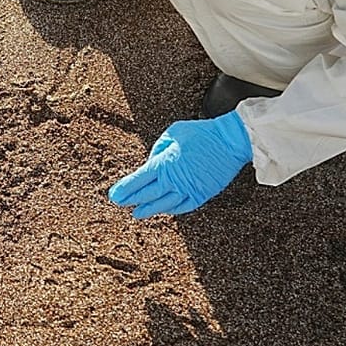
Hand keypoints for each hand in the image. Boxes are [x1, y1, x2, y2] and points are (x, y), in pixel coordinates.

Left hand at [108, 111, 251, 217]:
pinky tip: (163, 210)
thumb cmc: (202, 134)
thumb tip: (151, 162)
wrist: (230, 141)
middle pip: (147, 194)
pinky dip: (171, 210)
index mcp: (165, 163)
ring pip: (163, 205)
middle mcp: (174, 179)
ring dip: (148, 210)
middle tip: (120, 203)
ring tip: (137, 213)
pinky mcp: (202, 194)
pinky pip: (182, 207)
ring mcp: (189, 189)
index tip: (114, 195)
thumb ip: (158, 149)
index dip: (125, 189)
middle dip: (131, 200)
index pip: (139, 180)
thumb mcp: (173, 133)